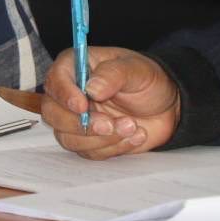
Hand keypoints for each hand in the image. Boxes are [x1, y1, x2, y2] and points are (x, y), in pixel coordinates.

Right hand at [40, 47, 180, 158]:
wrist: (167, 106)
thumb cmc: (147, 80)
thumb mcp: (136, 69)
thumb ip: (113, 74)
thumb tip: (92, 88)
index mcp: (76, 67)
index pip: (55, 79)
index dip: (64, 94)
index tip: (82, 106)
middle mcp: (71, 94)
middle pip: (52, 113)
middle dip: (80, 124)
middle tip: (109, 124)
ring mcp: (77, 119)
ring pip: (68, 138)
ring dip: (100, 139)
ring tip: (131, 127)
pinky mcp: (90, 140)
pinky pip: (89, 152)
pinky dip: (113, 148)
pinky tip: (134, 135)